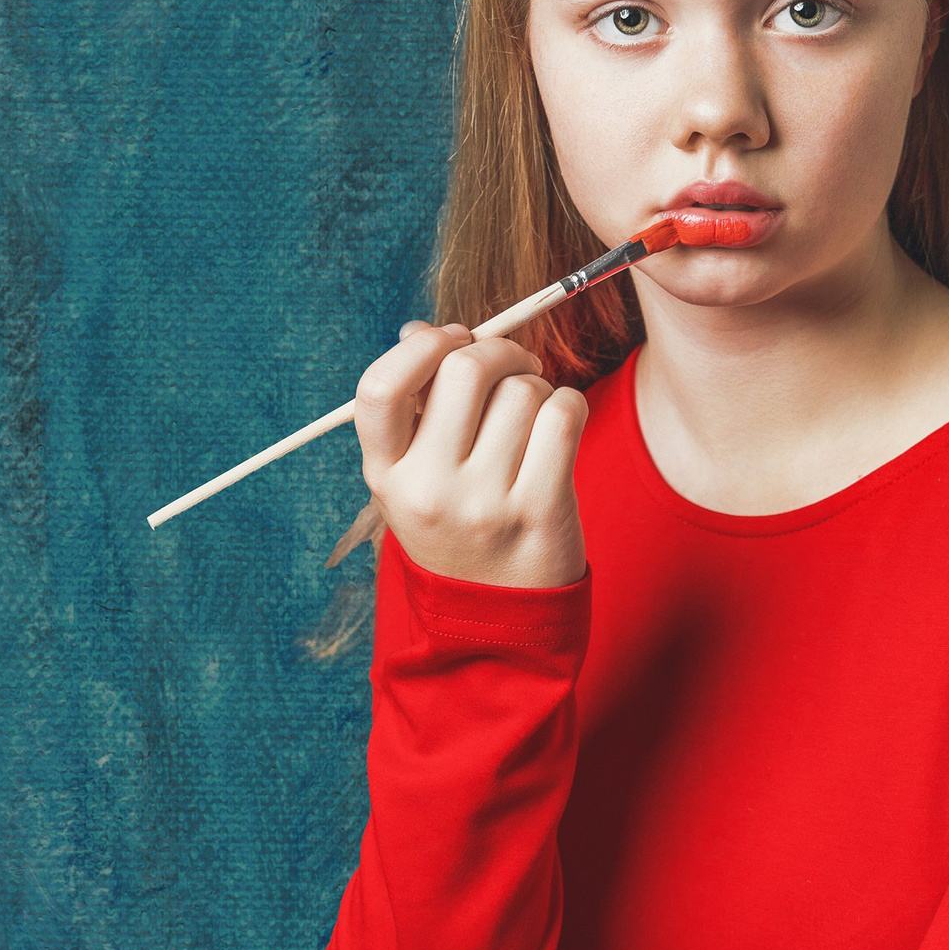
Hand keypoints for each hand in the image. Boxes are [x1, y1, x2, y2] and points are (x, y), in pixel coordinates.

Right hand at [351, 318, 587, 588]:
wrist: (498, 618)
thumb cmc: (460, 525)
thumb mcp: (417, 477)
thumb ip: (416, 407)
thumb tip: (422, 330)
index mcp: (386, 475)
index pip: (379, 388)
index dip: (420, 346)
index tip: (450, 340)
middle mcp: (429, 490)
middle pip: (464, 370)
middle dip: (497, 350)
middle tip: (513, 365)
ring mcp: (484, 503)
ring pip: (523, 390)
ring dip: (536, 385)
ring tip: (533, 415)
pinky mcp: (539, 510)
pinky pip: (564, 413)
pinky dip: (569, 402)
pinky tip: (560, 425)